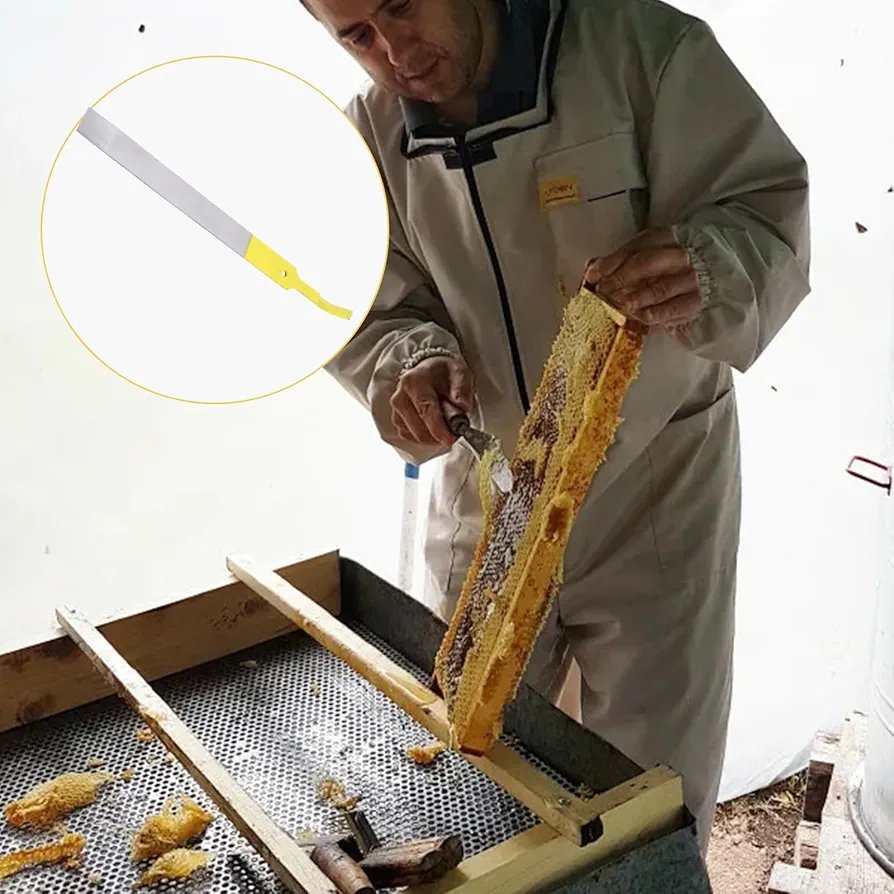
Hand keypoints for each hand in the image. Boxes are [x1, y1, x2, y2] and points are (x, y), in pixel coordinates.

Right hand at [390, 355, 473, 447]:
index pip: (425, 409)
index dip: (438, 428)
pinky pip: (412, 438)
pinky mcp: (396, 421)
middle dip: (439, 436)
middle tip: (455, 434)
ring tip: (446, 426)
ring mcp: (396, 410)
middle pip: (419, 428)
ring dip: (434, 438)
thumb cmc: (443, 374)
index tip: (450, 439)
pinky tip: (435, 429)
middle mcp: (400, 396)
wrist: (429, 372)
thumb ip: (462, 389)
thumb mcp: (459, 373)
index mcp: (414, 381)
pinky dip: (426, 439)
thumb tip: (463, 406)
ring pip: (416, 436)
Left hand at [582, 227, 701, 327]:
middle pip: (646, 264)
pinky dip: (655, 313)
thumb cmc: (671, 265)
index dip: (611, 261)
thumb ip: (623, 259)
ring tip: (618, 305)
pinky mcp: (696, 300)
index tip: (593, 275)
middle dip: (620, 278)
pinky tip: (640, 316)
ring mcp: (690, 278)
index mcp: (665, 238)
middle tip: (603, 291)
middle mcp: (679, 255)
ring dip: (635, 298)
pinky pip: (674, 308)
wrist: (715, 270)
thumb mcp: (651, 253)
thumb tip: (592, 268)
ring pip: (659, 287)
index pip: (636, 247)